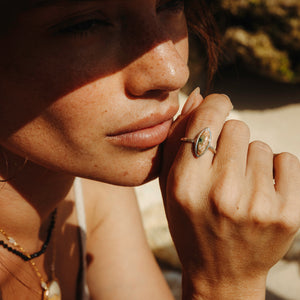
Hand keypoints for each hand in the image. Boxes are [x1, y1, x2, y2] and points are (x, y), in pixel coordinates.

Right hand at [159, 91, 299, 298]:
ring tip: (239, 186)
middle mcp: (221, 195)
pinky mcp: (288, 214)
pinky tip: (260, 191)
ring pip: (260, 145)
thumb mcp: (170, 186)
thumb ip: (178, 139)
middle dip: (229, 137)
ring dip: (249, 157)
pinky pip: (285, 159)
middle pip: (237, 127)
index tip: (218, 105)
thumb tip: (199, 95)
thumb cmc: (190, 225)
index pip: (207, 119)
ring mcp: (258, 206)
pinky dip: (273, 169)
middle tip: (222, 164)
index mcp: (185, 186)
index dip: (215, 104)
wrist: (222, 274)